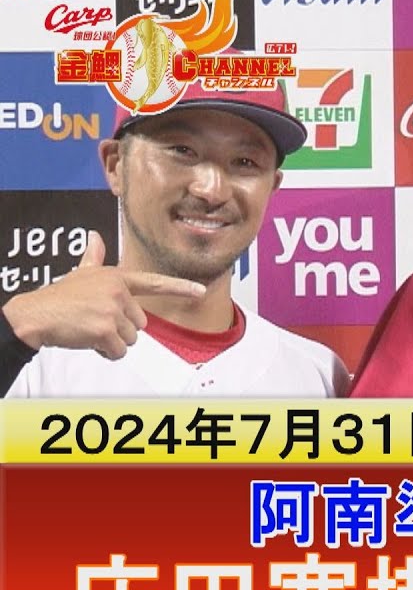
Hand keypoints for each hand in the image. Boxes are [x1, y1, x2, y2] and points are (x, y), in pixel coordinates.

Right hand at [1, 231, 205, 359]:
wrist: (34, 315)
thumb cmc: (59, 297)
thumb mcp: (80, 273)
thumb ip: (92, 257)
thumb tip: (94, 237)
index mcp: (117, 278)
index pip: (155, 282)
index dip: (180, 288)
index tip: (200, 291)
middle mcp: (119, 292)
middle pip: (140, 324)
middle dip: (121, 329)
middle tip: (96, 321)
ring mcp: (112, 310)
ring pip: (130, 340)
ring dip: (112, 342)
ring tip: (89, 329)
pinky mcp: (105, 329)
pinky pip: (118, 352)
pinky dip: (105, 352)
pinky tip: (88, 341)